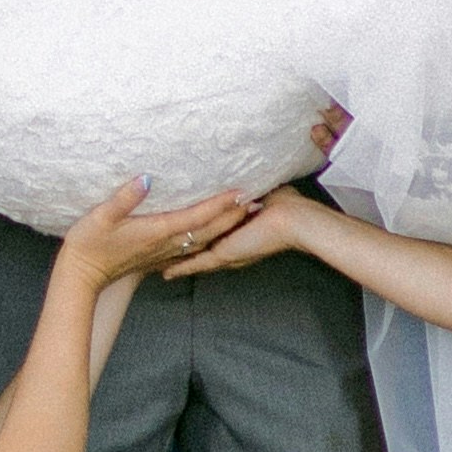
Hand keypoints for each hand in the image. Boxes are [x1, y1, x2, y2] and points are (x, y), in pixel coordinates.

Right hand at [63, 171, 265, 291]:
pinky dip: (210, 238)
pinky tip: (216, 232)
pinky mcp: (159, 256)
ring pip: (204, 240)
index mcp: (158, 232)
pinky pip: (192, 248)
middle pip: (209, 230)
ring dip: (226, 227)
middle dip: (233, 216)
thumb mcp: (101, 216)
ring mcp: (164, 252)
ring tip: (244, 213)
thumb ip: (124, 199)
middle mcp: (167, 244)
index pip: (197, 217)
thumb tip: (146, 179)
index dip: (220, 204)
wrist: (82, 277)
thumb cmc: (89, 244)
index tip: (241, 192)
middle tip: (256, 199)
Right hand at [178, 174, 323, 274]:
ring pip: (196, 257)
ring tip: (159, 264)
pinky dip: (181, 268)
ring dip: (179, 260)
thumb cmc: (284, 203)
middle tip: (164, 251)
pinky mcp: (224, 255)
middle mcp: (231, 242)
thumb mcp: (256, 190)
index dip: (200, 227)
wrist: (292, 219)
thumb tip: (236, 178)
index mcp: (239, 228)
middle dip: (184, 250)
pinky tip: (167, 273)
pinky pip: (197, 263)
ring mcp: (226, 251)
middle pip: (202, 247)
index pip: (214, 230)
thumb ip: (242, 188)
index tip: (184, 223)